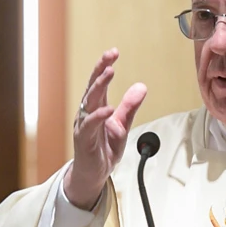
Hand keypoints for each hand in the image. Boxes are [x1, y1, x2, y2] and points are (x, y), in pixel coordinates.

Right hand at [64, 48, 146, 209]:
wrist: (94, 174)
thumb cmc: (103, 149)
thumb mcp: (122, 125)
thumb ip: (130, 107)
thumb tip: (141, 86)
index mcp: (96, 107)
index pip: (99, 82)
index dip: (104, 66)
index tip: (113, 52)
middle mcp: (88, 113)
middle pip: (92, 87)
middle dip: (100, 70)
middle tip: (110, 57)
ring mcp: (84, 125)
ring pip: (89, 102)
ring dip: (98, 87)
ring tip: (109, 73)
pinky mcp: (84, 140)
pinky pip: (89, 126)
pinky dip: (98, 116)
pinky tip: (107, 109)